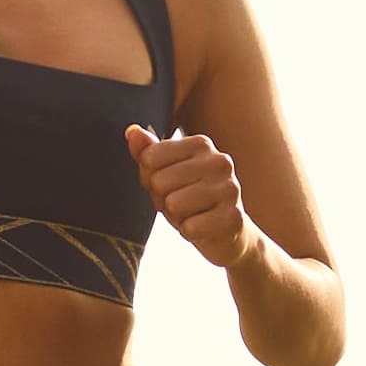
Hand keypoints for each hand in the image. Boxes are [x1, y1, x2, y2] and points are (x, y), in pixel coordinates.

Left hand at [128, 126, 261, 266]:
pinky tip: (203, 228)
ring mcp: (229, 188)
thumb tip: (131, 132)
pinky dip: (189, 232)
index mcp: (201, 144)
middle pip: (158, 182)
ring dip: (176, 217)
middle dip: (162, 200)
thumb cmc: (190, 199)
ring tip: (193, 215)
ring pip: (173, 204)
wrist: (228, 234)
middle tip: (182, 205)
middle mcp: (219, 161)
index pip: (149, 158)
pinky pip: (190, 227)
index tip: (170, 186)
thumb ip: (147, 153)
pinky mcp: (233, 217)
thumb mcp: (165, 174)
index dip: (150, 179)